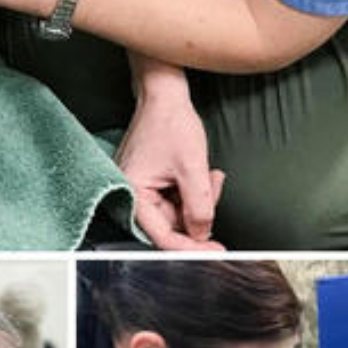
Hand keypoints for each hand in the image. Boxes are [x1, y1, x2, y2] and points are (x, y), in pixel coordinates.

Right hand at [116, 90, 224, 249]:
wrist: (164, 95)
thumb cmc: (170, 123)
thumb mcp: (192, 168)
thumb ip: (199, 207)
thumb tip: (202, 235)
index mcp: (133, 192)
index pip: (161, 236)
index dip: (190, 247)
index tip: (214, 252)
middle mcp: (132, 193)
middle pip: (171, 224)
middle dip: (199, 212)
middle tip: (215, 192)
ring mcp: (141, 186)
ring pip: (177, 211)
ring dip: (199, 198)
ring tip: (210, 175)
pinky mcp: (151, 180)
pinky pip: (175, 197)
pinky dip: (193, 190)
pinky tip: (203, 172)